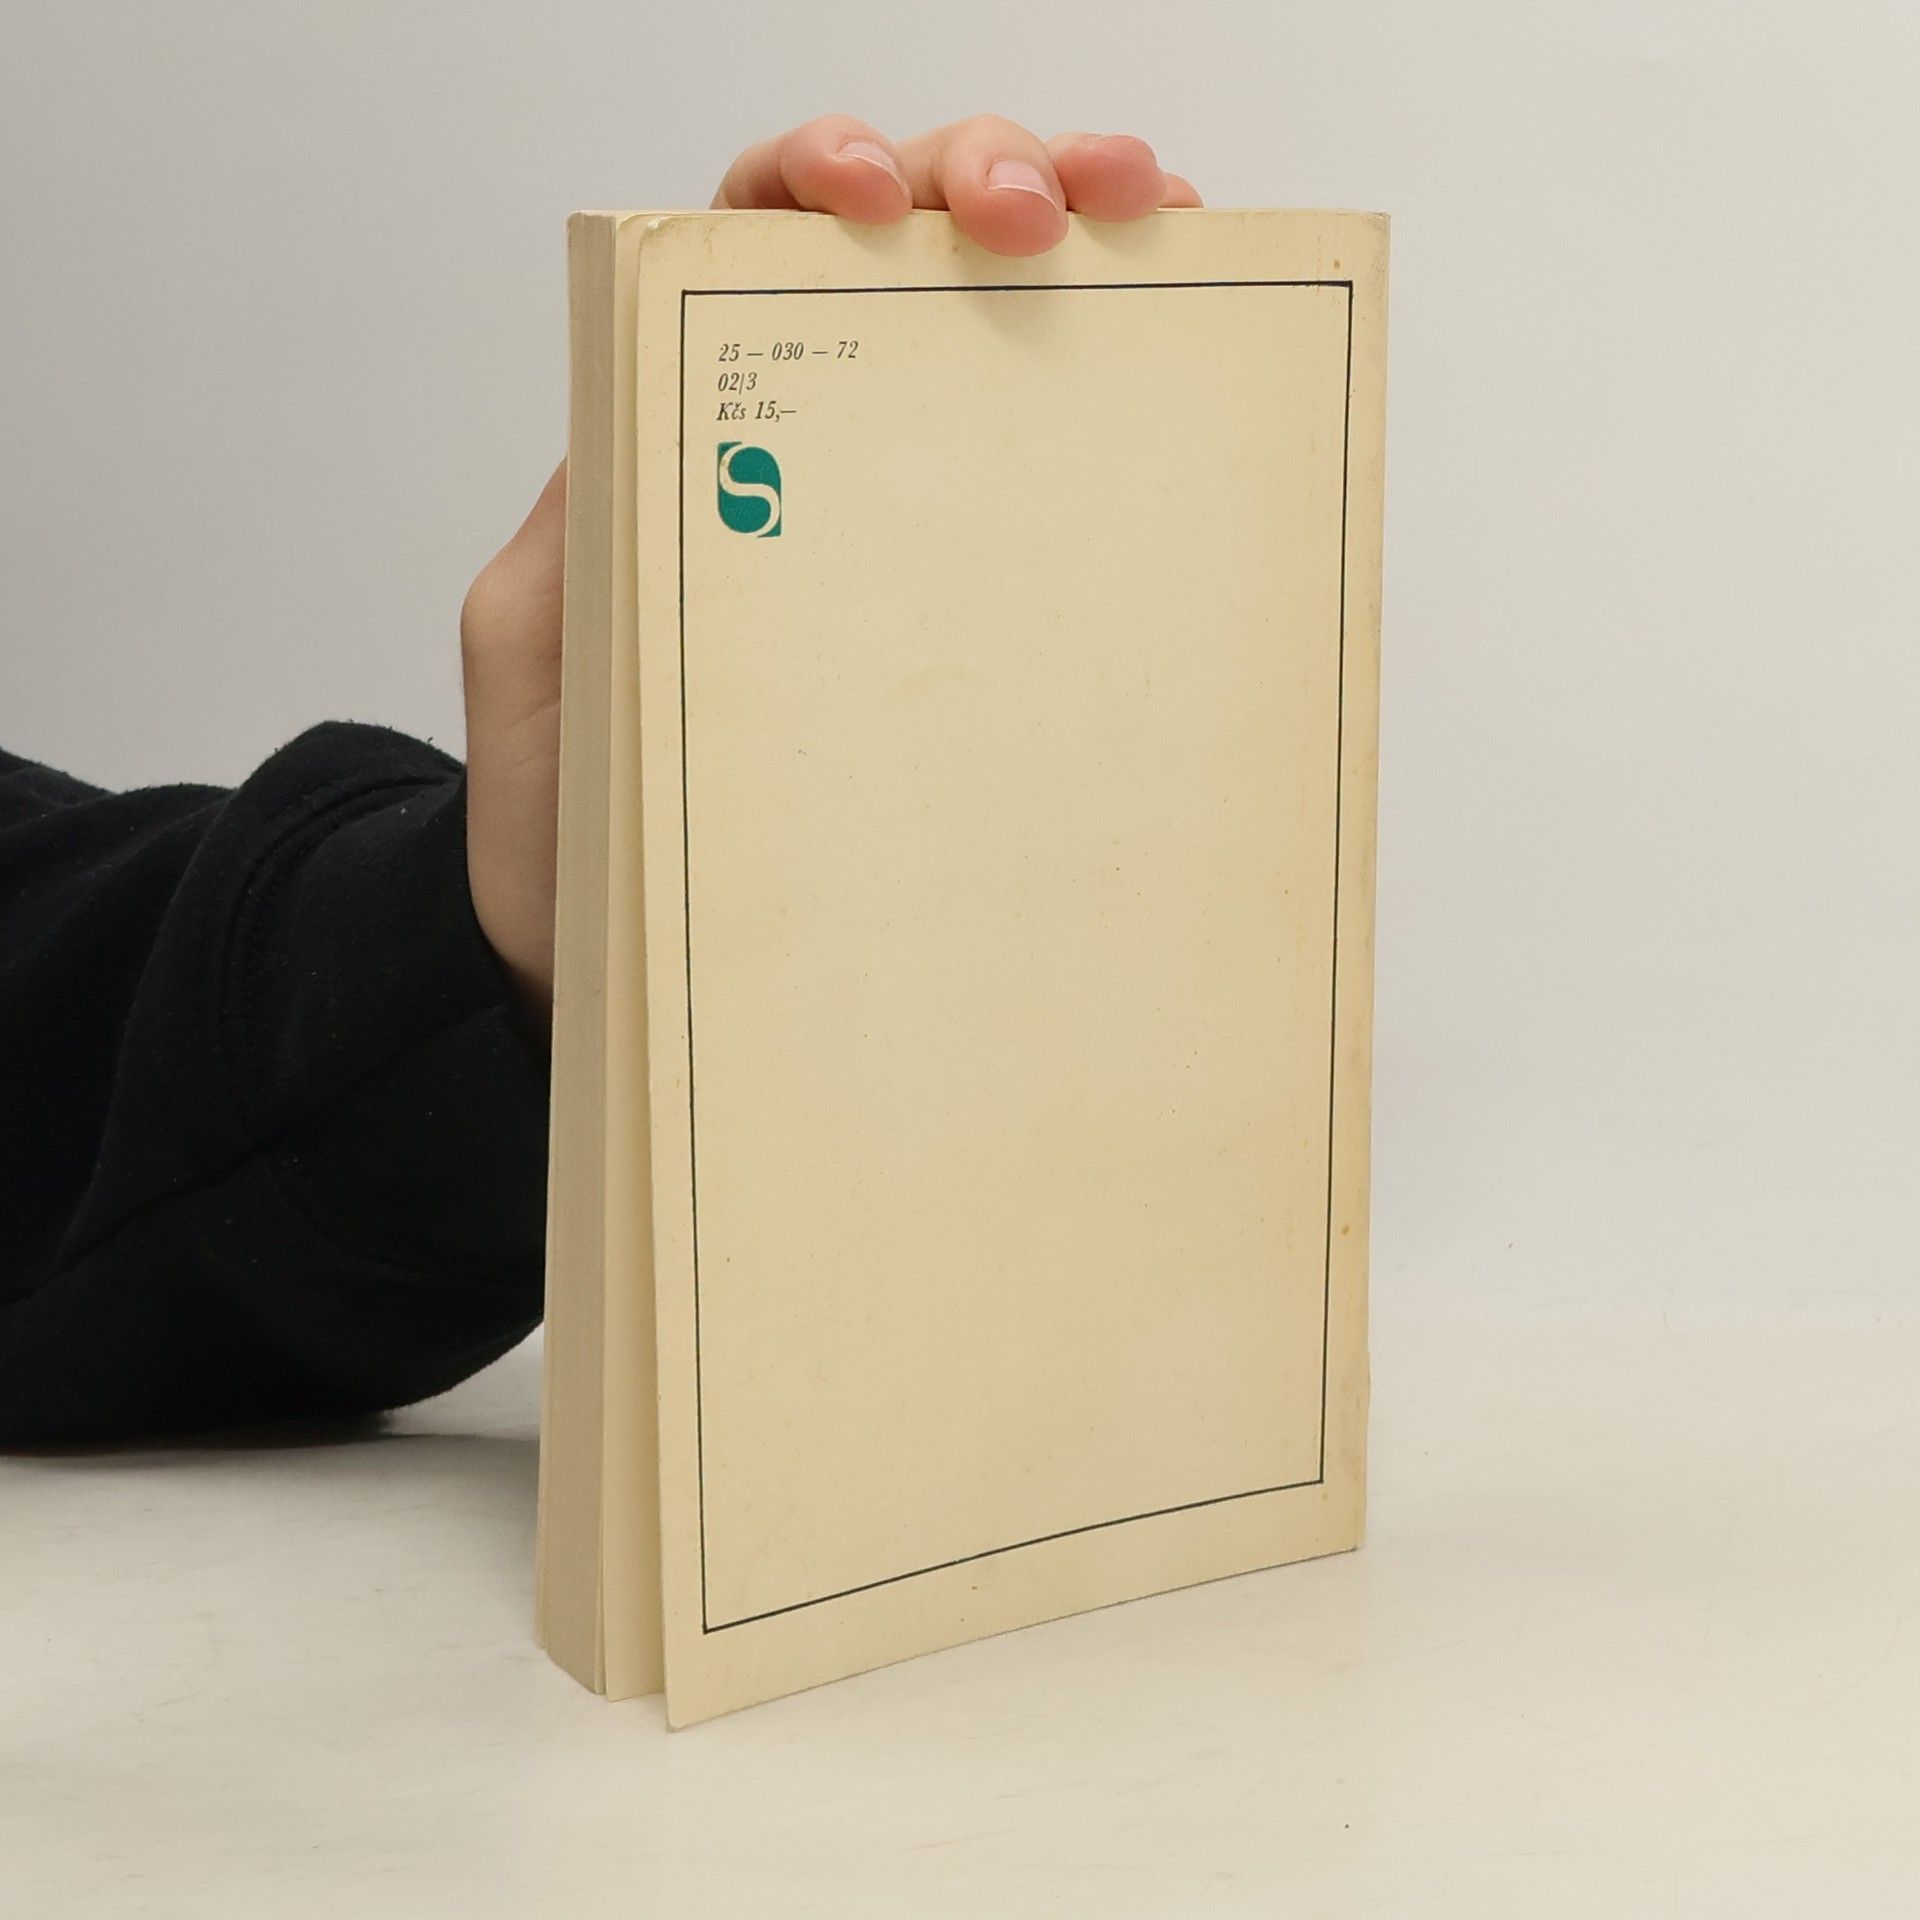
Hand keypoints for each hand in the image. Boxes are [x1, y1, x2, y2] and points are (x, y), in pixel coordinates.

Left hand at [459, 116, 1201, 1021]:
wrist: (608, 960)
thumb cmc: (562, 819)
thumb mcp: (538, 659)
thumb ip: (580, 536)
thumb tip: (662, 430)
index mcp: (687, 431)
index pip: (754, 236)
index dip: (822, 173)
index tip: (873, 196)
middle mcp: (805, 453)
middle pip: (904, 249)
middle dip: (990, 177)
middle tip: (1062, 205)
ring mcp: (895, 529)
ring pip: (997, 340)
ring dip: (1088, 258)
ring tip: (1158, 231)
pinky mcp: (964, 619)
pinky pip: (1050, 490)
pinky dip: (1123, 414)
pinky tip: (1178, 395)